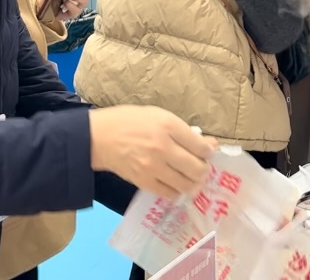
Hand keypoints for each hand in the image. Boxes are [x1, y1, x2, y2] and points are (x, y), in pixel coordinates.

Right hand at [89, 106, 215, 199]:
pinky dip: (177, 191)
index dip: (209, 151)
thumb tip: (205, 144)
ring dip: (194, 183)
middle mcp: (163, 148)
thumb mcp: (158, 115)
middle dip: (204, 169)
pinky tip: (176, 184)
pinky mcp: (144, 182)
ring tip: (192, 178)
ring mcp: (153, 167)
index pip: (200, 145)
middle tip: (202, 167)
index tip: (209, 151)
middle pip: (197, 168)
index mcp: (168, 126)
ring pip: (186, 184)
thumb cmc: (130, 121)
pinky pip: (170, 193)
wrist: (99, 137)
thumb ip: (181, 129)